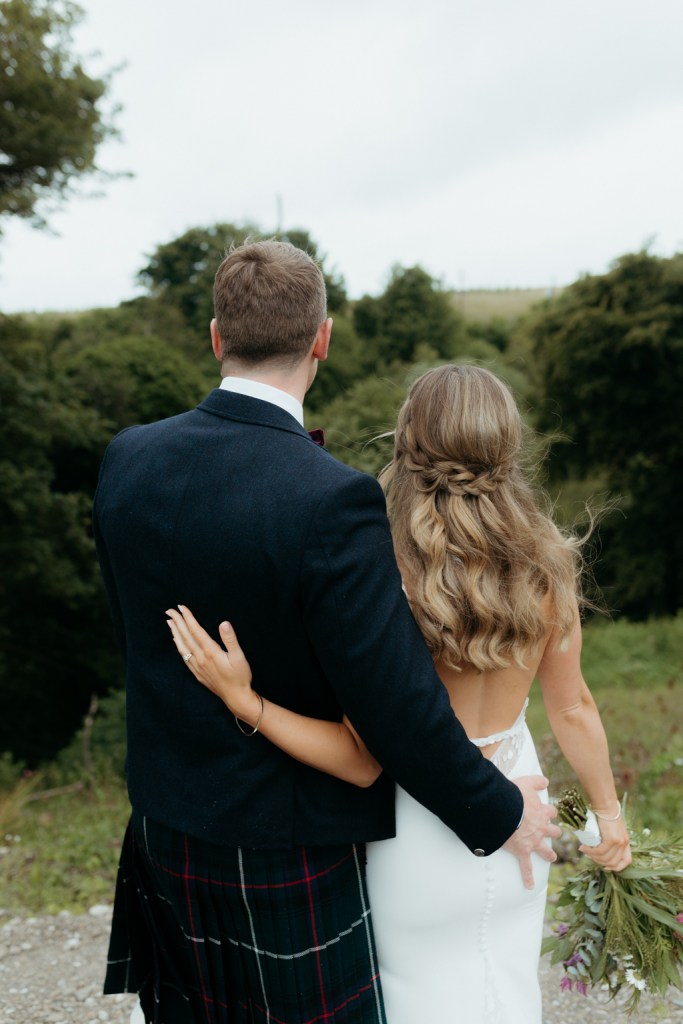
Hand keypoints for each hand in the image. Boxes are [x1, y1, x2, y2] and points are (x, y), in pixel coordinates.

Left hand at [166, 606, 257, 720]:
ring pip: (182, 647)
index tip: (181, 607)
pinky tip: (177, 642)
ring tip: (169, 623)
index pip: (195, 631)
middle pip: (185, 637)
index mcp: (210, 652)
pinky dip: (179, 647)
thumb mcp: (239, 657)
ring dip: (175, 633)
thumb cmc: (240, 676)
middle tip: (169, 611)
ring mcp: (197, 667)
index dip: (188, 618)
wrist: (236, 697)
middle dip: (177, 622)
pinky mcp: (197, 673)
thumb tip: (224, 623)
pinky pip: (184, 657)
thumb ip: (230, 639)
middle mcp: (200, 659)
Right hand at [502, 775, 560, 889]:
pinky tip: (530, 886)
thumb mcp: (525, 782)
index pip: (551, 811)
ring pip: (546, 850)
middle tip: (554, 832)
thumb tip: (546, 781)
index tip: (548, 810)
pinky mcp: (523, 851)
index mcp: (542, 811)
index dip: (550, 810)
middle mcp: (541, 828)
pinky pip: (526, 867)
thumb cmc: (513, 795)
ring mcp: (533, 841)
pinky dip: (527, 877)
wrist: (502, 811)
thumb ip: (537, 781)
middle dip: (554, 832)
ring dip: (549, 854)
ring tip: (551, 857)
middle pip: (553, 831)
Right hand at [579, 814, 631, 870]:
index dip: (616, 867)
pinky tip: (584, 848)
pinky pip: (600, 851)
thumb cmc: (606, 815)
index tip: (605, 866)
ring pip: (605, 858)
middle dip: (599, 862)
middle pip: (613, 863)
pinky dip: (590, 852)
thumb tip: (599, 849)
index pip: (626, 862)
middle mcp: (624, 844)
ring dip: (593, 857)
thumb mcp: (613, 829)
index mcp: (626, 842)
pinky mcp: (611, 839)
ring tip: (584, 850)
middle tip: (589, 856)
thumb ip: (611, 839)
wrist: (605, 805)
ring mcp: (619, 842)